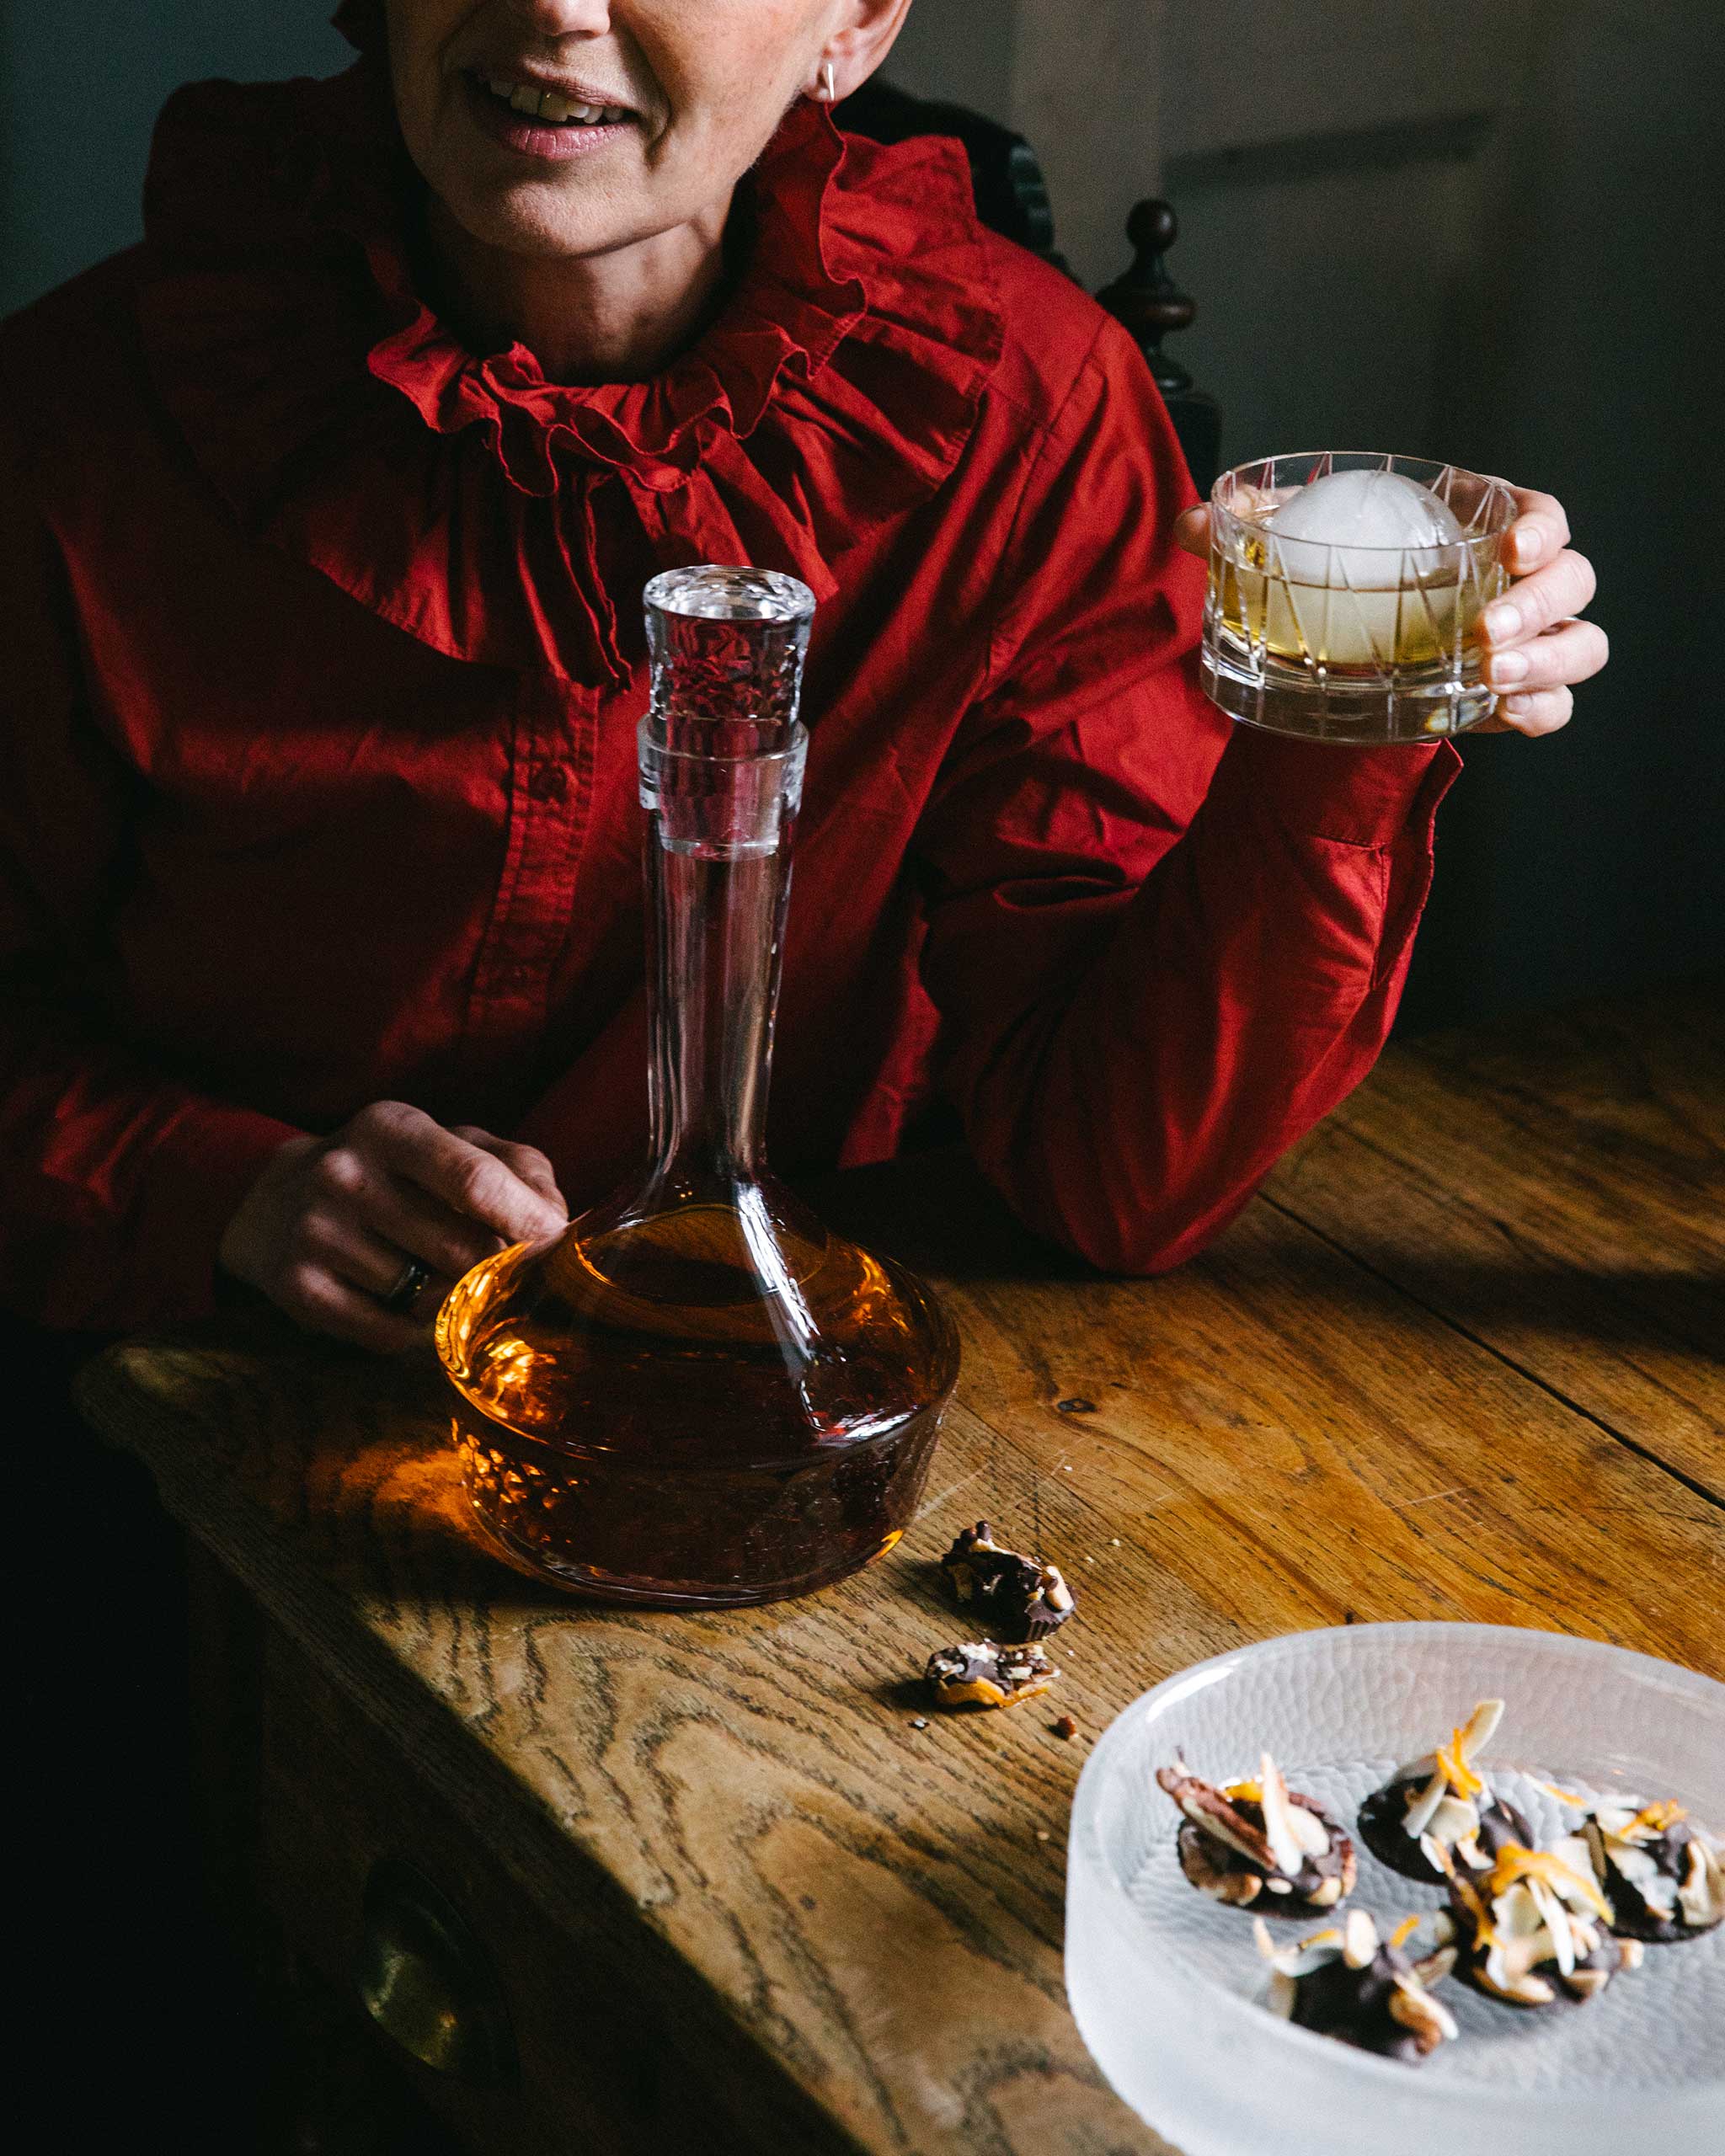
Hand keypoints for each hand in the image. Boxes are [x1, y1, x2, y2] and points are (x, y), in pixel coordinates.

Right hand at [218, 1101, 566, 1351]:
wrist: (278, 1201)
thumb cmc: (396, 1173)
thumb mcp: (452, 1145)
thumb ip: (519, 1171)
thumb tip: (561, 1227)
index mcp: (392, 1128)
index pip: (474, 1181)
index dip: (527, 1221)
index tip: (556, 1245)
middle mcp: (346, 1174)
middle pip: (460, 1249)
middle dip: (498, 1269)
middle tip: (508, 1274)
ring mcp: (316, 1232)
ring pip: (427, 1297)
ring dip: (454, 1301)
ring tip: (443, 1280)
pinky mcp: (297, 1287)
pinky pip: (388, 1333)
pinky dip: (413, 1331)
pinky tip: (406, 1305)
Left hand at [1174, 484, 1606, 736]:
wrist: (1333, 659)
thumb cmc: (1334, 582)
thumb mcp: (1293, 552)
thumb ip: (1246, 534)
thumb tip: (1191, 523)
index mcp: (1476, 529)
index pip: (1540, 514)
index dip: (1543, 527)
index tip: (1512, 549)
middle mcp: (1513, 585)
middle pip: (1573, 582)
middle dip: (1542, 606)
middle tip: (1485, 633)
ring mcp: (1519, 645)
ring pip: (1580, 645)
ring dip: (1547, 661)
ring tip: (1489, 676)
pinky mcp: (1508, 699)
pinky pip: (1554, 706)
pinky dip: (1539, 711)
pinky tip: (1500, 714)